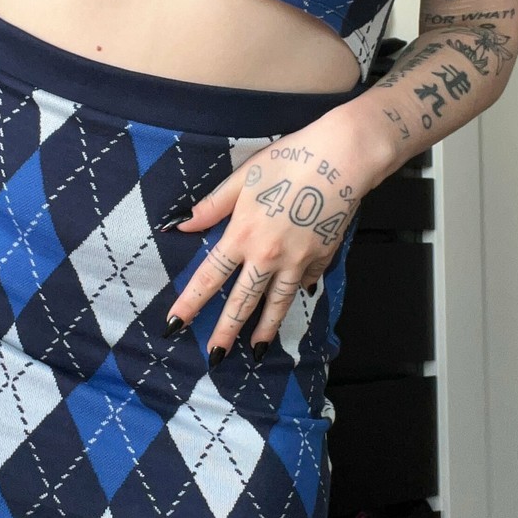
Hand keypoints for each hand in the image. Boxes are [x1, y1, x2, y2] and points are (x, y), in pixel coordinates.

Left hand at [161, 103, 393, 366]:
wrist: (343, 160)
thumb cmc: (290, 159)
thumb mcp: (244, 177)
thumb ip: (212, 205)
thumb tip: (181, 224)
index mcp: (243, 235)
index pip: (209, 277)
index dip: (190, 303)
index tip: (173, 325)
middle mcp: (268, 256)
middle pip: (243, 302)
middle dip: (226, 332)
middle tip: (215, 358)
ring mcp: (298, 261)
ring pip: (278, 303)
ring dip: (265, 328)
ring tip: (257, 350)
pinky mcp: (322, 257)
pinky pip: (306, 281)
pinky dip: (298, 292)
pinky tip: (293, 300)